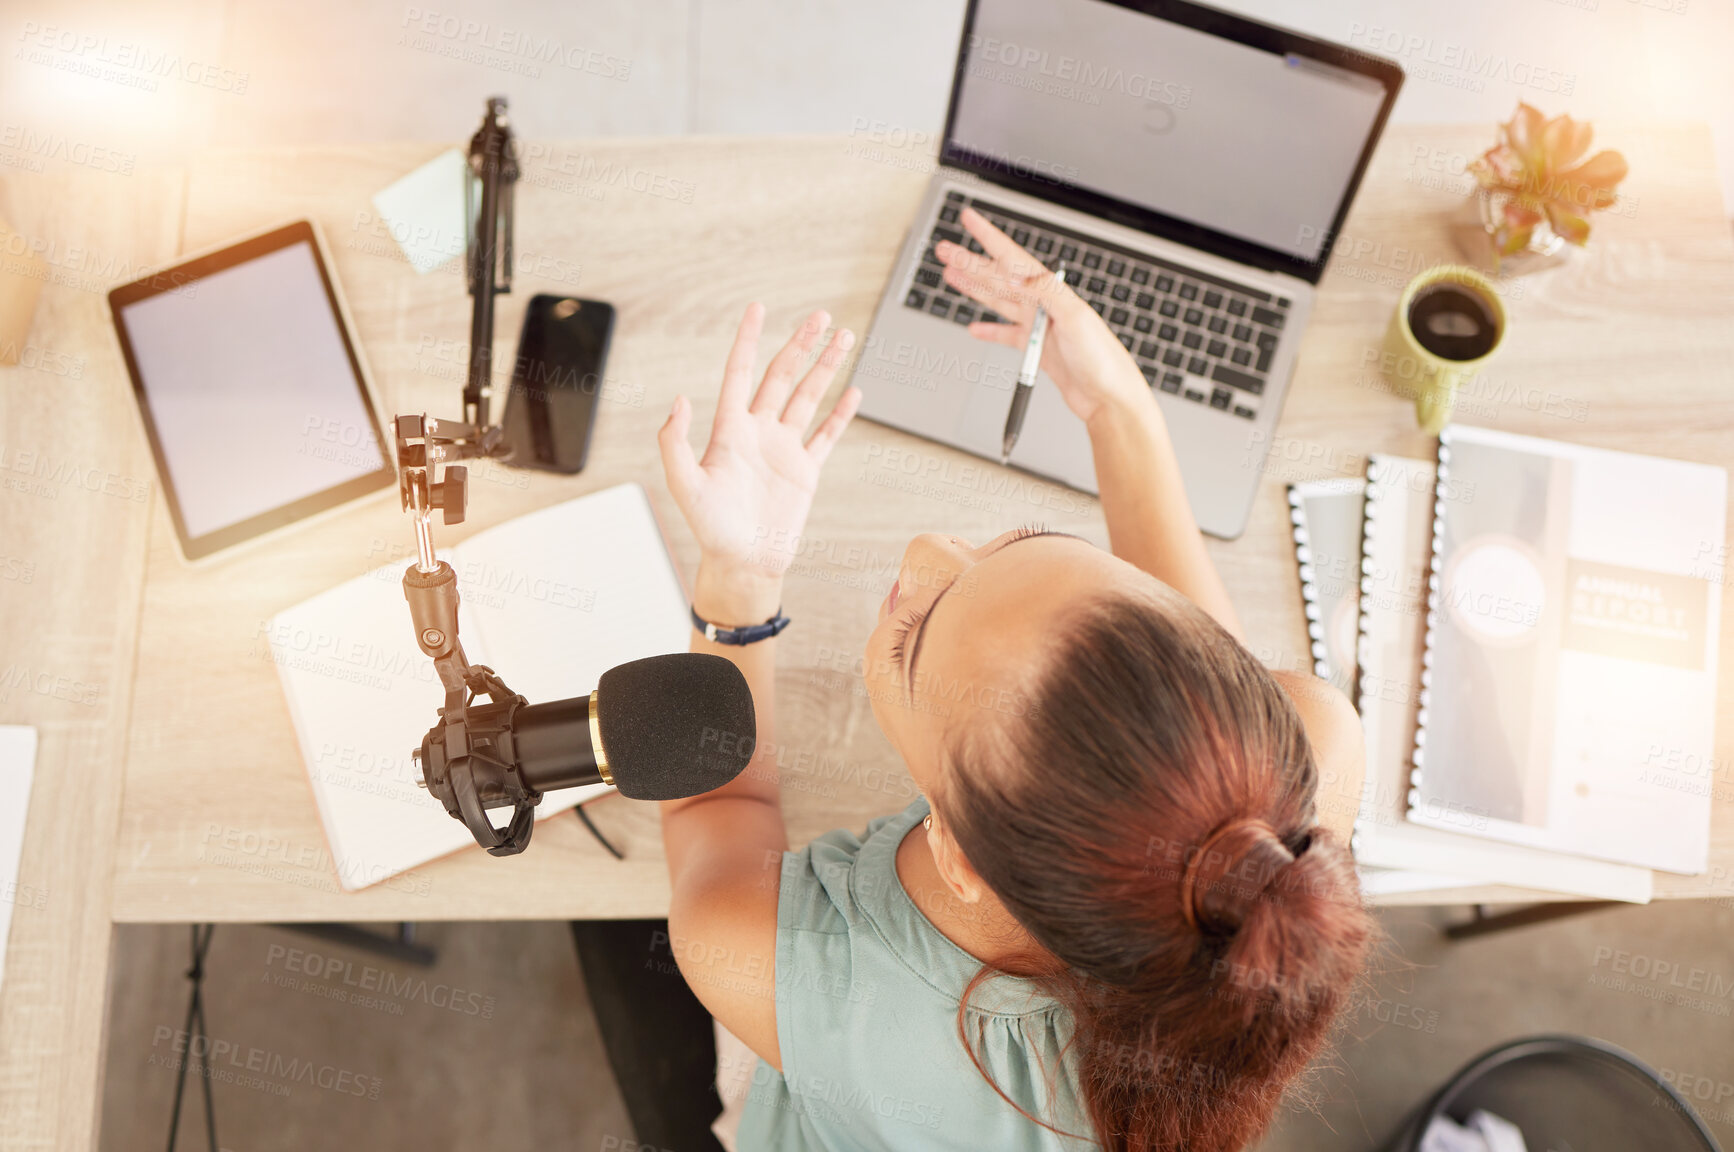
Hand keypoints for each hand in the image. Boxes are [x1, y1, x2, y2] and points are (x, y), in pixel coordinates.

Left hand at [659, 303, 859, 614]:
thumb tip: (680, 399)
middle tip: (821, 316)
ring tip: (844, 338)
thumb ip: (675, 443)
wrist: (743, 563)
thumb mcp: (684, 485)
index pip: (740, 373)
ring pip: (809, 397)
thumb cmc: (710, 528)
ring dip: (826, 368)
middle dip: (801, 345)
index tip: (759, 308)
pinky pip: (826, 435)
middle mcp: (758, 432)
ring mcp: (784, 449)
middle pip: (782, 377)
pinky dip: (841, 413)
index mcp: (729, 430)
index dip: (749, 340)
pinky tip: (853, 392)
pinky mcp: (806, 471)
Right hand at [936, 207, 1152, 425]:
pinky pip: (1006, 336)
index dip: (988, 237)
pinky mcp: (1036, 351)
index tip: (970, 219)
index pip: (1012, 258)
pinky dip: (990, 331)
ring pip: (998, 301)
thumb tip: (1017, 274)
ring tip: (951, 275)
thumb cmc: (1101, 358)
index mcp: (1050, 292)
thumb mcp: (1075, 318)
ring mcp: (1038, 328)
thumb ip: (1045, 292)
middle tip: (945, 249)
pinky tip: (974, 328)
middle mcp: (1043, 306)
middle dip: (970, 262)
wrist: (1108, 396)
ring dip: (974, 288)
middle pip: (998, 278)